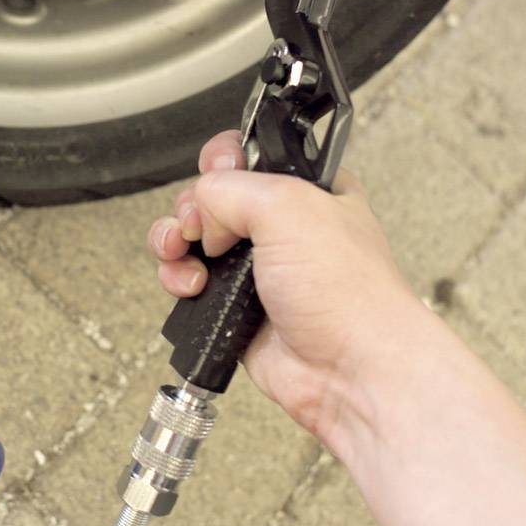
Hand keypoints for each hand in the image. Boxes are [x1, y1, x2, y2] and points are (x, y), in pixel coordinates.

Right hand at [146, 130, 423, 444]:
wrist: (351, 370)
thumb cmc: (349, 294)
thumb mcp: (289, 206)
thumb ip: (230, 188)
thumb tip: (201, 209)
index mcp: (305, 190)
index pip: (249, 155)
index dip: (224, 160)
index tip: (219, 174)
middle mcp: (280, 226)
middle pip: (209, 196)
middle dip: (191, 207)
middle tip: (199, 224)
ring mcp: (256, 268)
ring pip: (191, 238)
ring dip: (174, 241)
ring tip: (180, 252)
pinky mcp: (234, 306)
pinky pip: (188, 280)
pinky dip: (177, 279)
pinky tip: (192, 286)